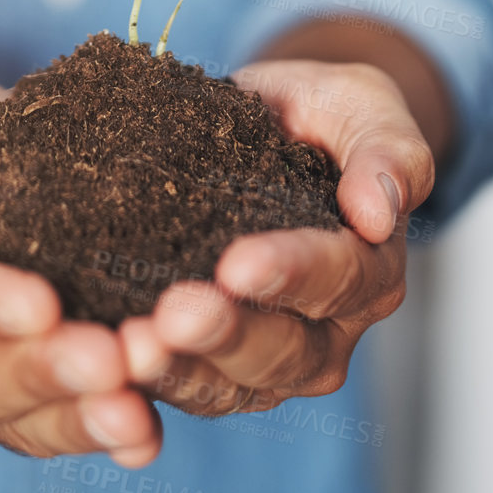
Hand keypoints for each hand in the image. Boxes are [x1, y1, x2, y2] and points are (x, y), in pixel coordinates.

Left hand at [117, 61, 434, 416]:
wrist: (268, 124)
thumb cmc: (321, 113)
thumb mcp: (362, 105)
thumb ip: (385, 148)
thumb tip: (378, 212)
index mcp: (371, 269)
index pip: (338, 278)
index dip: (289, 273)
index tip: (238, 265)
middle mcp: (328, 330)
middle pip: (283, 351)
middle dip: (225, 335)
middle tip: (173, 316)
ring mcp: (269, 359)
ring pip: (228, 386)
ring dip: (179, 372)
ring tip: (130, 351)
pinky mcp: (211, 366)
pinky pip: (182, 387)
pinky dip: (146, 385)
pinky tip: (107, 367)